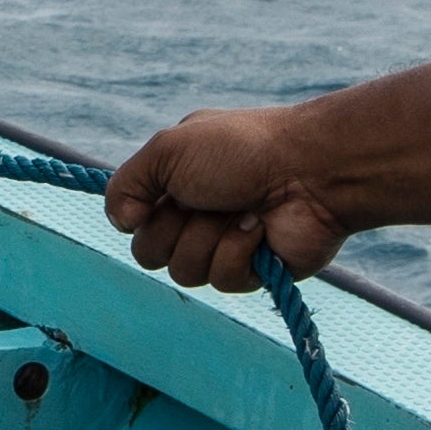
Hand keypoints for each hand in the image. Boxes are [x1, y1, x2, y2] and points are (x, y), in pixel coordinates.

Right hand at [103, 103, 351, 292]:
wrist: (310, 171)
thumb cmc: (242, 150)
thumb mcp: (168, 148)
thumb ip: (125, 184)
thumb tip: (120, 224)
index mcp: (176, 181)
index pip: (132, 220)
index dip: (141, 214)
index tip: (165, 194)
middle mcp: (196, 214)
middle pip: (150, 253)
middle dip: (176, 228)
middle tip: (207, 201)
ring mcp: (224, 244)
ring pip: (185, 272)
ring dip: (210, 238)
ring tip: (244, 211)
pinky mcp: (253, 271)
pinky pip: (223, 281)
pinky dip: (239, 251)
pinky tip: (262, 228)